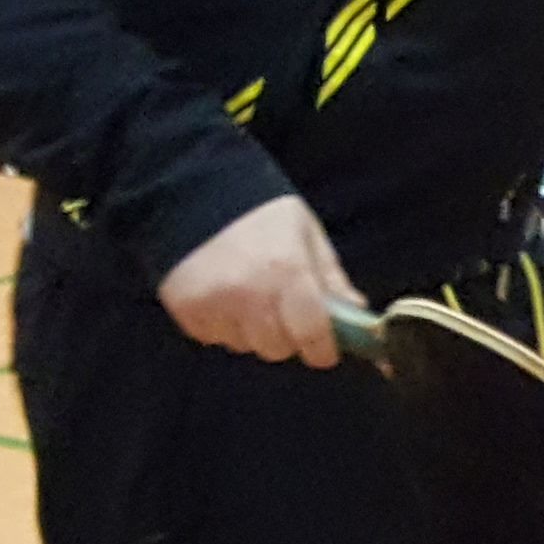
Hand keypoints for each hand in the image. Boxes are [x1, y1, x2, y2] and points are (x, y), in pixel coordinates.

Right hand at [158, 193, 363, 366]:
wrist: (196, 193)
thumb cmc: (262, 214)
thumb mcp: (306, 233)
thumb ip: (330, 276)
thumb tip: (356, 312)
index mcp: (287, 272)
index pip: (312, 334)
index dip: (322, 349)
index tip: (324, 350)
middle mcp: (251, 295)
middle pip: (277, 348)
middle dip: (286, 336)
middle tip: (283, 312)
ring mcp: (215, 306)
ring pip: (244, 345)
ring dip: (252, 331)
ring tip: (248, 296)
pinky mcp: (187, 312)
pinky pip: (214, 337)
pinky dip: (222, 325)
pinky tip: (222, 295)